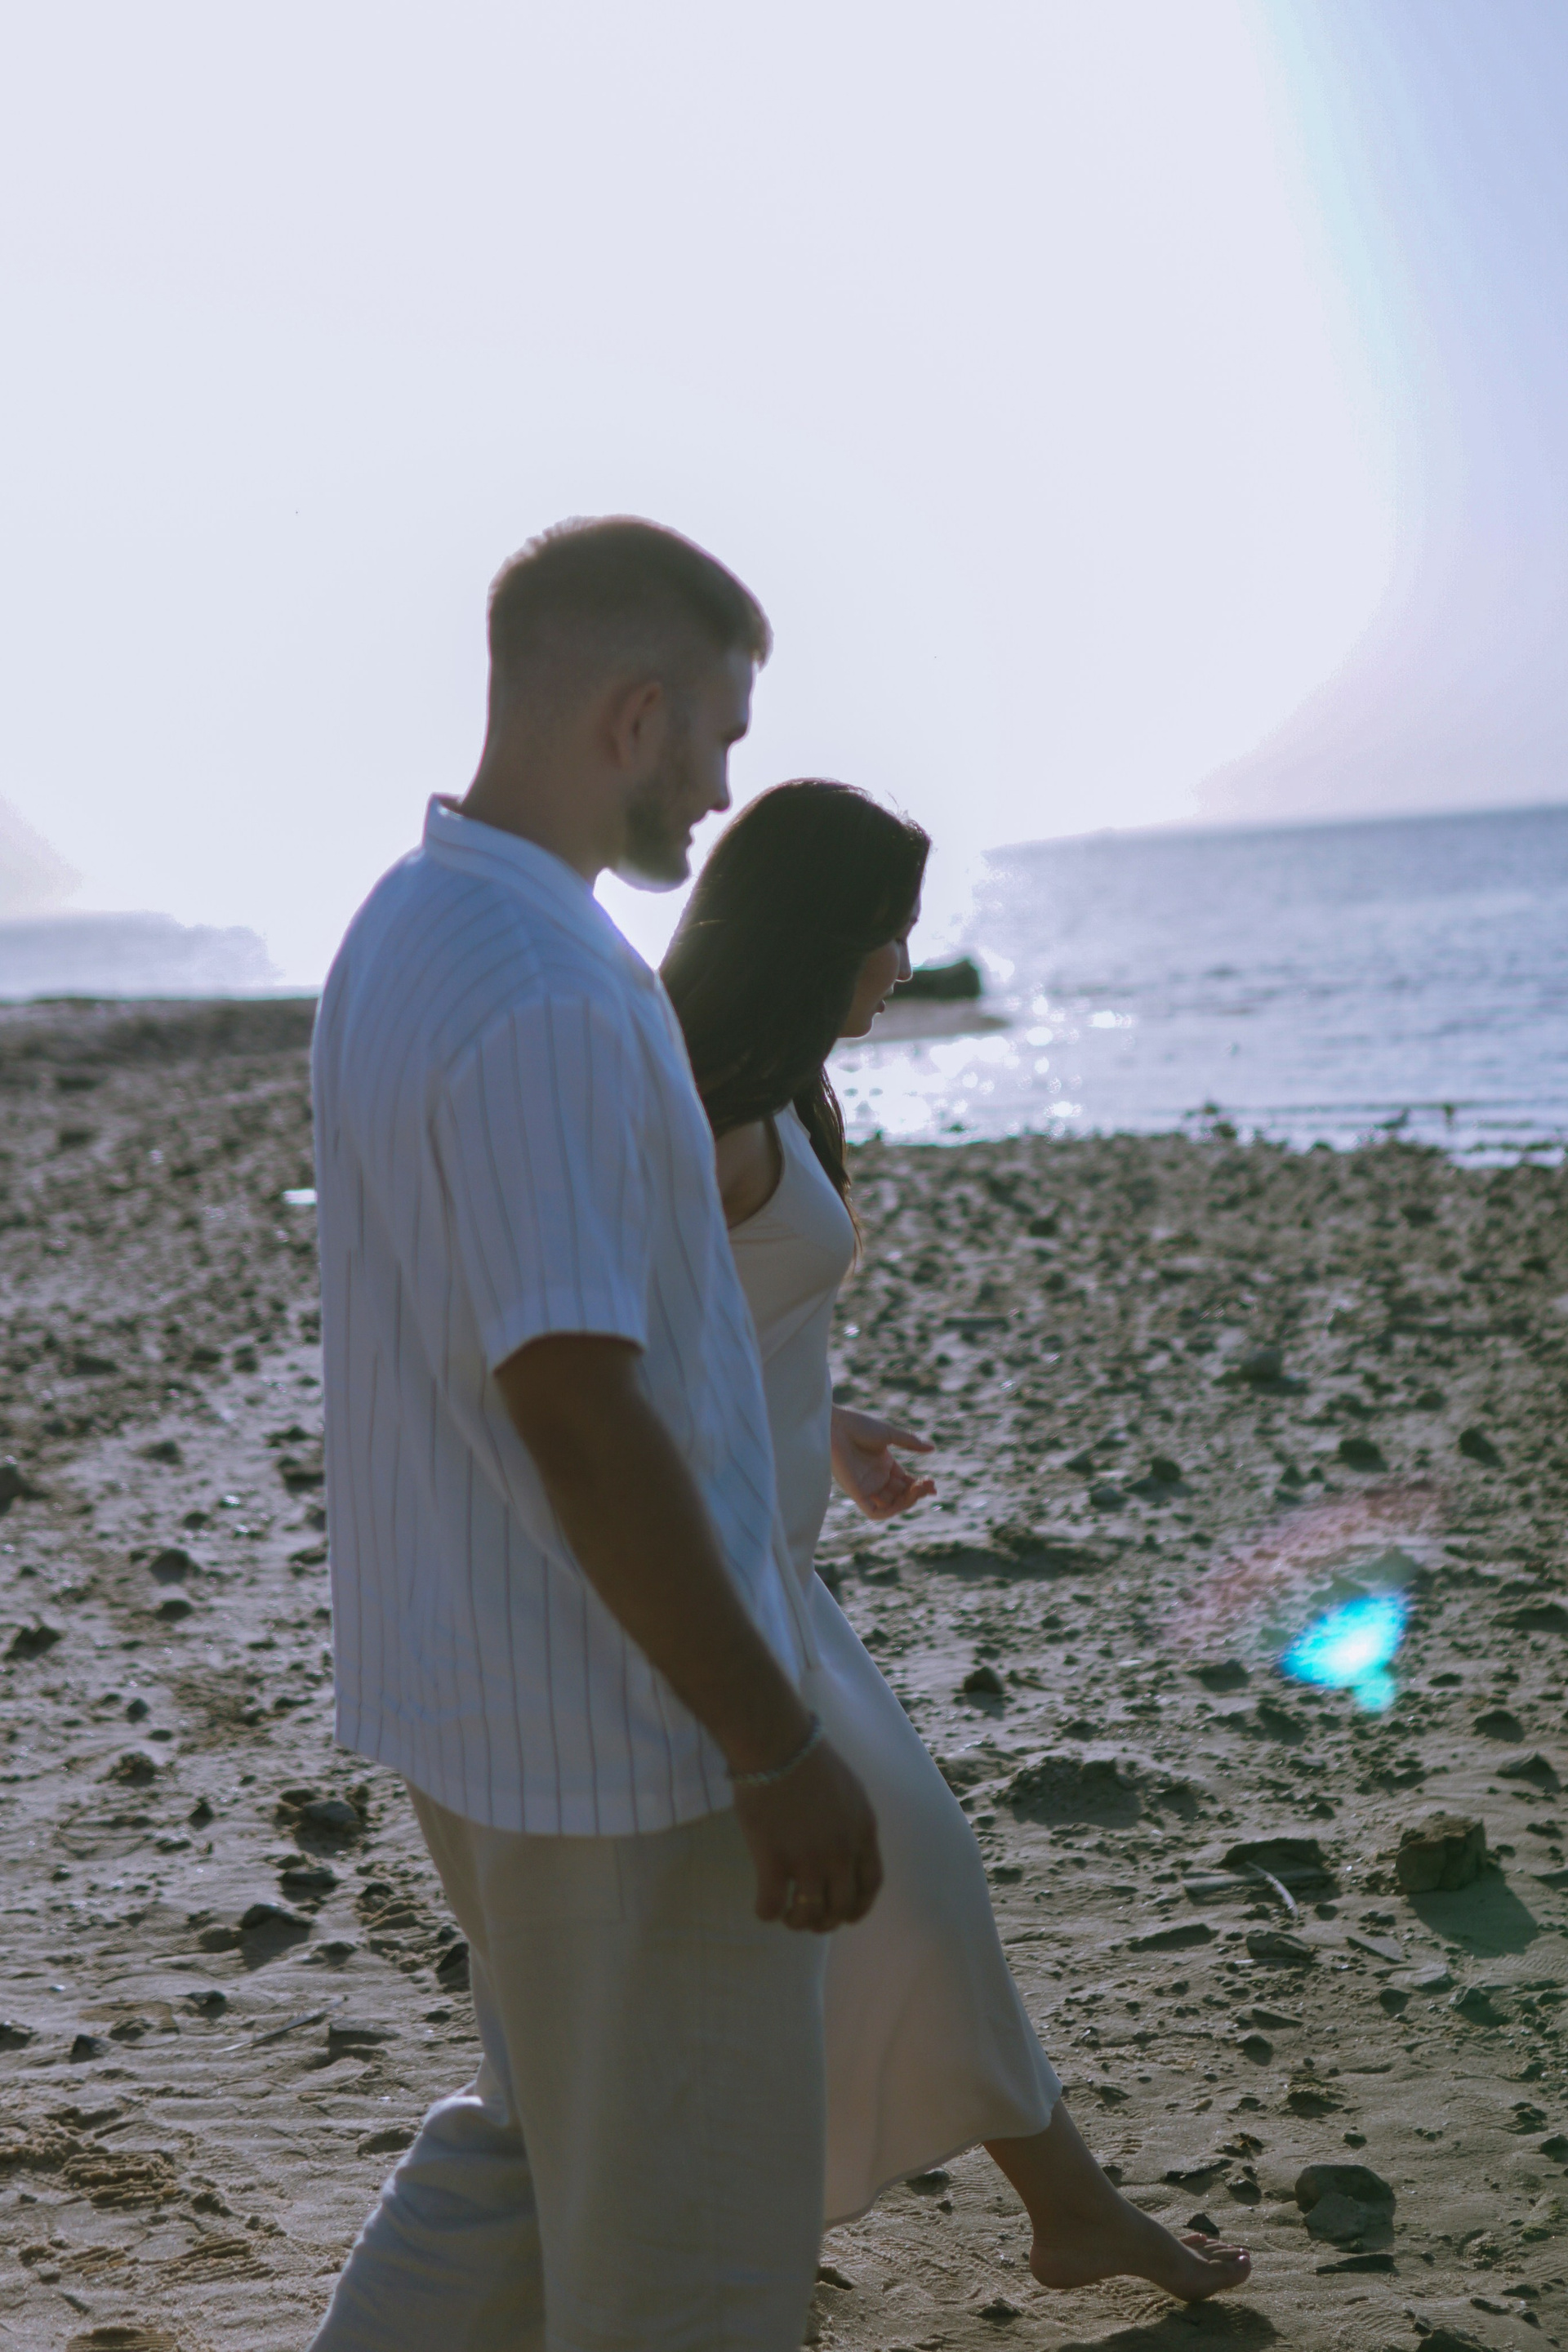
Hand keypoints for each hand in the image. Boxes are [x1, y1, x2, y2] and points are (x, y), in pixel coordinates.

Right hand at [731, 1737, 882, 1931]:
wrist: (777, 1744)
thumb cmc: (808, 1758)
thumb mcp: (850, 1791)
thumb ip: (851, 1823)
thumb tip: (845, 1847)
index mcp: (863, 1832)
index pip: (870, 1884)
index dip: (859, 1906)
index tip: (847, 1914)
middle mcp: (841, 1852)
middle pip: (841, 1906)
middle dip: (827, 1921)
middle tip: (810, 1919)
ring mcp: (808, 1859)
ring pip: (809, 1914)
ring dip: (798, 1922)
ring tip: (788, 1916)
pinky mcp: (774, 1860)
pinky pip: (773, 1906)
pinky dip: (768, 1913)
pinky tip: (763, 1906)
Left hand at [830, 1405, 936, 1520]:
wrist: (836, 1426)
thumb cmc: (857, 1426)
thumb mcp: (889, 1434)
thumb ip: (910, 1443)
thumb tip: (932, 1448)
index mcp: (883, 1464)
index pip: (905, 1482)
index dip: (919, 1486)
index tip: (933, 1486)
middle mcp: (875, 1478)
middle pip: (900, 1494)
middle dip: (916, 1492)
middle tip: (929, 1484)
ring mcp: (867, 1486)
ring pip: (890, 1505)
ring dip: (907, 1500)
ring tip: (918, 1488)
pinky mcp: (857, 1492)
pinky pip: (874, 1511)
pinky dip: (888, 1512)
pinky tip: (903, 1502)